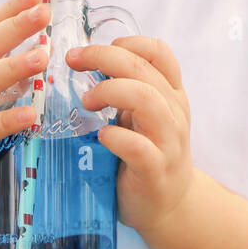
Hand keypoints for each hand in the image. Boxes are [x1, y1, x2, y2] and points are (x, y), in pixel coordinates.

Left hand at [66, 36, 194, 238]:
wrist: (168, 206)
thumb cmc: (146, 154)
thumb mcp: (141, 116)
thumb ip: (124, 90)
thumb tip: (81, 62)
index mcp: (170, 94)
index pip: (159, 52)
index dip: (127, 42)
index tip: (94, 50)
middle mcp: (174, 112)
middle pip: (143, 69)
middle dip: (103, 57)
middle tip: (73, 62)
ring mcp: (168, 142)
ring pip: (146, 100)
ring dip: (110, 91)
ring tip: (87, 100)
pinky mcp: (155, 171)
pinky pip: (138, 147)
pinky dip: (115, 137)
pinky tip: (101, 136)